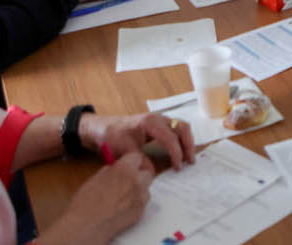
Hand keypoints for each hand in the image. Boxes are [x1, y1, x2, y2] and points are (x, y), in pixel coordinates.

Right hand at [42, 152, 152, 244]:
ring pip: (146, 188)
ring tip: (125, 195)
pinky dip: (137, 202)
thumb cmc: (87, 202)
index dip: (131, 161)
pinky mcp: (141, 211)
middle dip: (139, 175)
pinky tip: (125, 206)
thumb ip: (110, 170)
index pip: (137, 157)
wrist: (88, 225)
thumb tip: (115, 168)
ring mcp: (140, 197)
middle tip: (128, 180)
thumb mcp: (96, 178)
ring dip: (139, 189)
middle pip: (147, 173)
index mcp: (124, 169)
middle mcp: (136, 181)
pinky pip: (144, 202)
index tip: (127, 165)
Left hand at [80, 112, 195, 169]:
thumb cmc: (111, 136)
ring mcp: (158, 120)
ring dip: (187, 141)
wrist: (100, 128)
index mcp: (150, 123)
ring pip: (180, 126)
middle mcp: (158, 118)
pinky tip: (180, 151)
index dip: (176, 153)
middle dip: (188, 145)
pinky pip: (175, 129)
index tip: (177, 167)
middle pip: (181, 127)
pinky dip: (181, 139)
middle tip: (190, 161)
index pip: (170, 138)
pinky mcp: (157, 125)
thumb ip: (140, 161)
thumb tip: (152, 173)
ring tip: (187, 158)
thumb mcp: (124, 150)